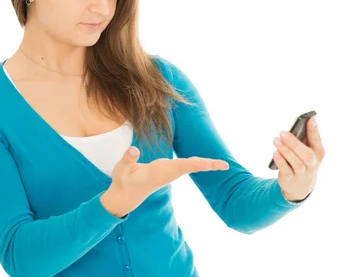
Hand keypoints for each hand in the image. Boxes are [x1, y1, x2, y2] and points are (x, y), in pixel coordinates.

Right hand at [101, 147, 228, 217]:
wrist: (126, 196)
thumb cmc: (124, 181)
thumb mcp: (121, 170)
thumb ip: (127, 159)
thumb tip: (133, 150)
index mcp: (161, 171)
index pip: (183, 165)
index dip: (198, 164)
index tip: (212, 164)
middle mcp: (169, 172)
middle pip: (192, 167)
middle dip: (208, 165)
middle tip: (226, 165)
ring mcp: (170, 173)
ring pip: (191, 167)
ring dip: (206, 164)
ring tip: (222, 164)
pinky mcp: (168, 172)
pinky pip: (187, 166)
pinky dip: (198, 164)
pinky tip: (207, 163)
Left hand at [272, 117, 324, 201]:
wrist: (301, 186)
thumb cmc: (304, 162)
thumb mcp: (308, 151)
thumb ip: (305, 138)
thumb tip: (300, 121)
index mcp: (318, 153)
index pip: (317, 141)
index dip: (314, 130)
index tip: (310, 119)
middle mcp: (312, 164)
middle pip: (306, 154)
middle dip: (294, 143)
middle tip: (282, 133)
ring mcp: (302, 173)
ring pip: (296, 163)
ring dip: (286, 151)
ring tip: (276, 140)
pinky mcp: (290, 179)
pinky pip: (286, 171)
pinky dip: (281, 162)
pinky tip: (275, 153)